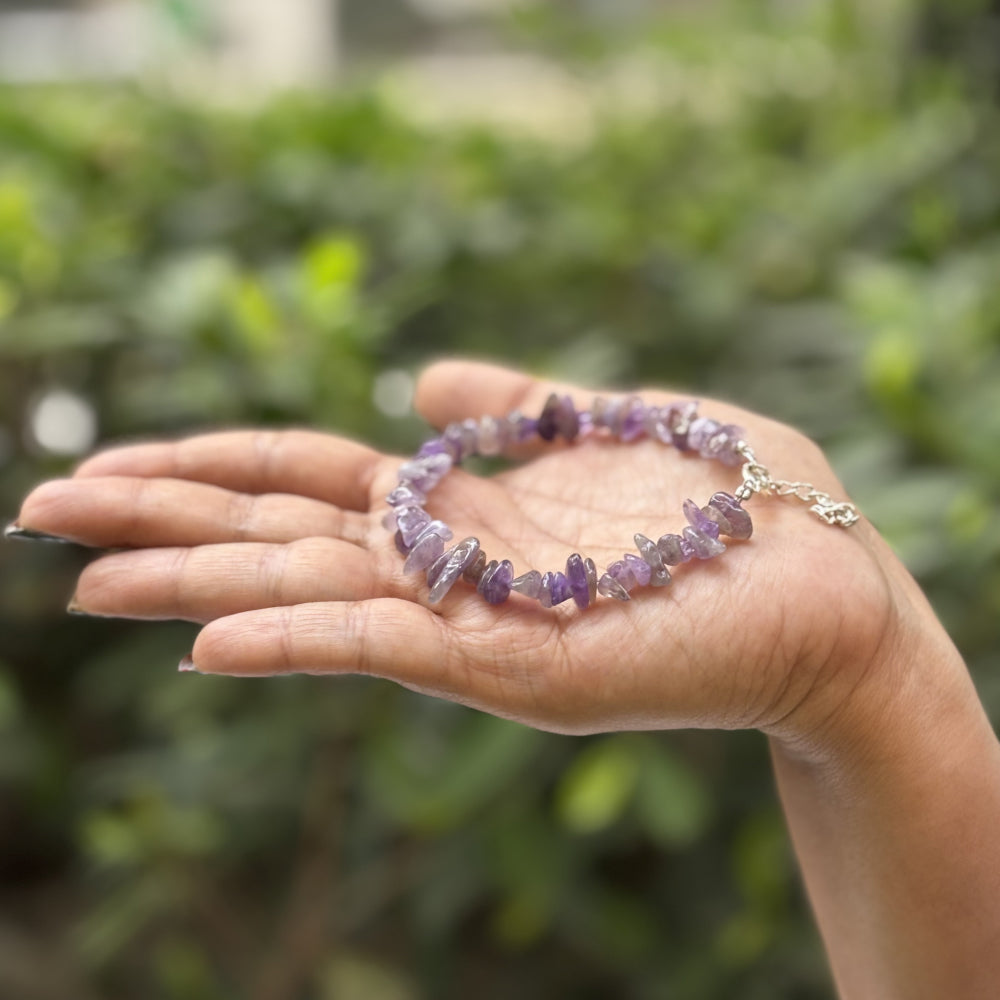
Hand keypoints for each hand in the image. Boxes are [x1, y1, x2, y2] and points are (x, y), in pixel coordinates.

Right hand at [11, 360, 913, 750]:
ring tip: (83, 577)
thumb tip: (417, 380)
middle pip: (280, 534)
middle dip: (163, 522)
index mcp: (465, 507)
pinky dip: (298, 642)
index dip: (211, 463)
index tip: (113, 457)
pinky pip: (387, 650)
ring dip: (195, 584)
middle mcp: (447, 568)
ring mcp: (472, 624)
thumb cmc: (735, 505)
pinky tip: (209, 635)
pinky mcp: (516, 668)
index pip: (308, 479)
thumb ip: (512, 404)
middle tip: (42, 513)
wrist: (829, 587)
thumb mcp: (613, 421)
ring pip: (307, 597)